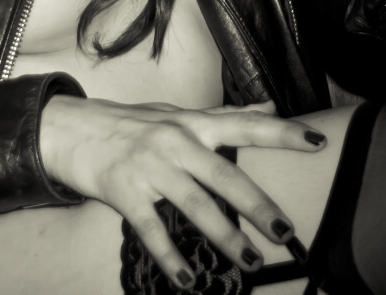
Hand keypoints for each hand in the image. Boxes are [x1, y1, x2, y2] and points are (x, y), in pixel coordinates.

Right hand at [39, 96, 325, 288]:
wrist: (68, 128)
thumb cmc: (129, 123)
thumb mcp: (176, 113)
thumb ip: (223, 116)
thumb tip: (270, 107)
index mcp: (191, 122)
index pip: (244, 123)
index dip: (282, 132)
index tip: (317, 141)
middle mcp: (174, 140)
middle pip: (224, 173)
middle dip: (256, 204)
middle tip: (285, 231)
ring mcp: (149, 166)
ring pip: (194, 204)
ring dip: (224, 235)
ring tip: (250, 262)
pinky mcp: (124, 191)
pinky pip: (151, 229)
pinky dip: (171, 257)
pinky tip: (188, 280)